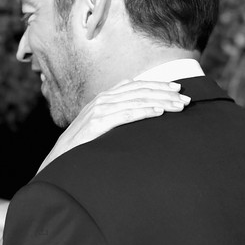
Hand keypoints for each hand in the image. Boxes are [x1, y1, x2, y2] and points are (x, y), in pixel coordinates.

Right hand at [39, 79, 187, 170]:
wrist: (58, 160)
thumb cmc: (82, 147)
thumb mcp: (100, 126)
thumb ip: (116, 115)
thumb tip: (140, 112)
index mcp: (104, 98)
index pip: (136, 86)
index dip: (158, 85)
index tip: (177, 90)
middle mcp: (101, 100)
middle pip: (139, 90)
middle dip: (165, 93)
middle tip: (186, 99)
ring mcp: (97, 111)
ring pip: (135, 100)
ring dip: (160, 102)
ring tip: (178, 106)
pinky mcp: (95, 124)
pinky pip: (124, 115)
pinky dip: (143, 111)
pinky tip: (159, 112)